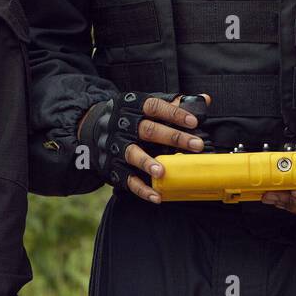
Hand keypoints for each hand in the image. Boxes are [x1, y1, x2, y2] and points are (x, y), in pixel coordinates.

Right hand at [78, 92, 208, 202]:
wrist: (91, 128)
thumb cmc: (130, 116)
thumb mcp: (145, 105)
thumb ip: (174, 104)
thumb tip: (204, 100)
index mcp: (132, 105)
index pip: (154, 106)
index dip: (174, 113)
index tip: (194, 122)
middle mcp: (123, 124)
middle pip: (148, 130)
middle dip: (174, 138)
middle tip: (196, 145)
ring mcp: (116, 145)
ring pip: (133, 153)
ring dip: (148, 163)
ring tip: (163, 172)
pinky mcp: (112, 165)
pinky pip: (127, 178)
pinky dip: (142, 188)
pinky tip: (157, 195)